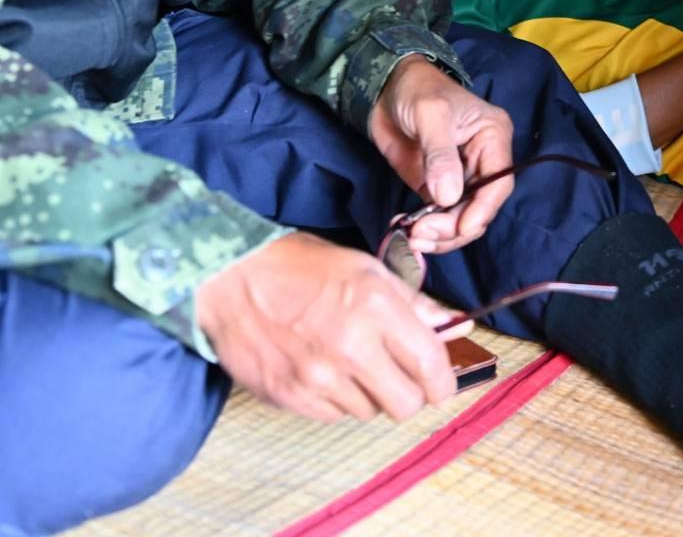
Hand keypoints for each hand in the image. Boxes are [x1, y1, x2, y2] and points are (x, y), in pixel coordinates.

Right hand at [196, 232, 471, 422]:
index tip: (440, 382)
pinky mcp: (292, 397)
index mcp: (375, 305)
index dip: (443, 381)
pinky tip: (322, 369)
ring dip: (369, 394)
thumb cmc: (298, 266)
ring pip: (370, 412)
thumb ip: (412, 302)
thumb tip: (453, 325)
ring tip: (348, 362)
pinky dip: (336, 399)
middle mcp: (350, 346)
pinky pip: (334, 416)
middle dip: (409, 393)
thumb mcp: (364, 268)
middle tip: (398, 376)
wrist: (229, 280)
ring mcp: (318, 376)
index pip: (431, 365)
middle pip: (406, 404)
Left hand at [368, 56, 515, 253]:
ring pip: (461, 217)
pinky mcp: (438, 186)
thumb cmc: (416, 90)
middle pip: (480, 207)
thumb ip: (440, 156)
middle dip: (455, 226)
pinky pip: (440, 215)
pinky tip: (406, 229)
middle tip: (422, 234)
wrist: (385, 88)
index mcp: (493, 137)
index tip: (460, 228)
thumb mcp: (430, 115)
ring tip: (413, 237)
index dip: (482, 209)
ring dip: (440, 233)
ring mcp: (460, 176)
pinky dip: (426, 227)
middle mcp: (483, 160)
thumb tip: (448, 198)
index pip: (499, 183)